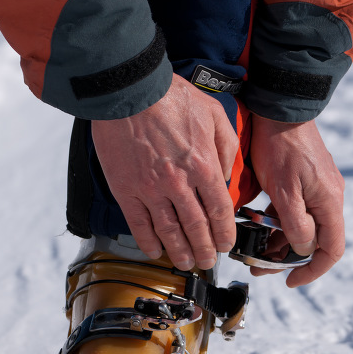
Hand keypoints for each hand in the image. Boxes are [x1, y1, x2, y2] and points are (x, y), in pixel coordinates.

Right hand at [92, 73, 238, 270]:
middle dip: (205, 249)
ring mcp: (150, 190)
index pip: (219, 211)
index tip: (226, 244)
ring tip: (186, 263)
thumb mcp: (213, 114)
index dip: (224, 233)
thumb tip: (224, 175)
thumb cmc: (170, 97)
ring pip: (169, 231)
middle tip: (208, 261)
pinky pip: (139, 225)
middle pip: (196, 227)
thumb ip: (225, 147)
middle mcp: (179, 183)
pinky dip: (148, 242)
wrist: (130, 91)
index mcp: (203, 165)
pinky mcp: (126, 190)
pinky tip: (155, 251)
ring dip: (180, 251)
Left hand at [248, 115, 344, 286]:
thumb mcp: (284, 191)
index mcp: (329, 203)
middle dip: (287, 258)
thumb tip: (303, 248)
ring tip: (252, 249)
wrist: (279, 109)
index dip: (312, 270)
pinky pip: (294, 210)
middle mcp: (328, 197)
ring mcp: (317, 188)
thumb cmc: (280, 148)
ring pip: (301, 226)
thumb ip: (295, 223)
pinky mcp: (304, 180)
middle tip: (259, 266)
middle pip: (314, 241)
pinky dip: (277, 221)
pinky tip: (255, 224)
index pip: (331, 250)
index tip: (290, 281)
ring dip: (279, 241)